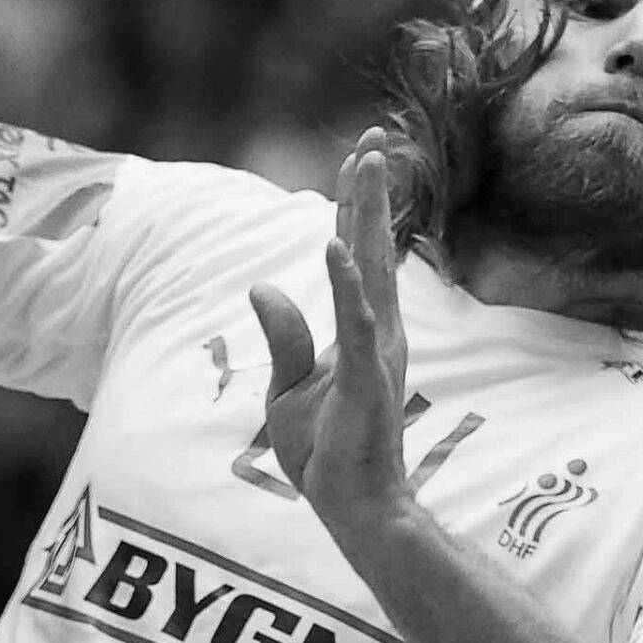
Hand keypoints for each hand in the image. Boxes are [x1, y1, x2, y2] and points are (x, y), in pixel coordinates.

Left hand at [251, 127, 413, 532]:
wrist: (356, 506)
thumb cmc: (327, 453)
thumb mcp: (290, 388)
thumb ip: (284, 336)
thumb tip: (262, 288)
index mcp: (366, 328)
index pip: (359, 252)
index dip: (358, 204)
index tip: (360, 154)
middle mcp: (381, 328)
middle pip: (374, 244)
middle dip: (371, 189)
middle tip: (374, 136)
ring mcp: (378, 350)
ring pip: (371, 268)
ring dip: (367, 215)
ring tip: (364, 165)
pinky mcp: (367, 376)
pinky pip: (355, 319)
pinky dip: (345, 280)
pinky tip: (334, 243)